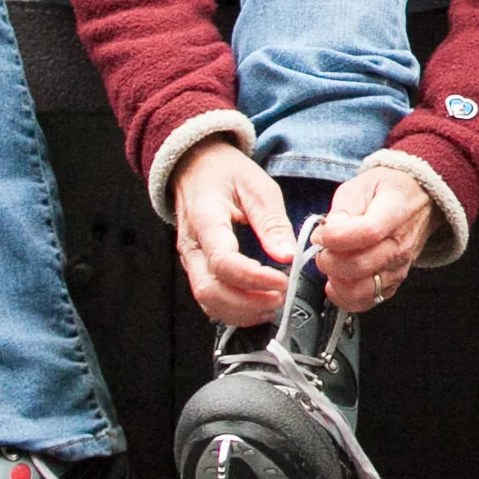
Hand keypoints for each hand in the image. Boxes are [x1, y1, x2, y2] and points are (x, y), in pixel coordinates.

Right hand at [173, 139, 293, 325]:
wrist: (197, 167)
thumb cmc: (228, 174)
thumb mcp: (258, 187)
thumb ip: (272, 223)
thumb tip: (288, 256)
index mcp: (205, 220)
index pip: (223, 261)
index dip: (254, 278)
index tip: (283, 280)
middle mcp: (192, 246)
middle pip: (209, 290)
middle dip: (247, 302)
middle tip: (281, 296)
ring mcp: (190, 260)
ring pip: (206, 300)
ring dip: (241, 311)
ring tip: (273, 303)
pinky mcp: (196, 268)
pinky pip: (209, 299)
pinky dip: (233, 310)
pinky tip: (257, 306)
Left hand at [311, 166, 436, 313]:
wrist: (418, 200)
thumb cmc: (387, 191)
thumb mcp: (361, 186)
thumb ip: (342, 210)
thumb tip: (326, 234)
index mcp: (394, 214)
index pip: (366, 233)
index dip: (335, 237)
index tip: (320, 234)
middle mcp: (400, 246)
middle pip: (359, 266)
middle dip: (328, 260)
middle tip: (322, 248)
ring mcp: (398, 268)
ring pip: (361, 290)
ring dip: (336, 280)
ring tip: (331, 263)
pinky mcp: (393, 283)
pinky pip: (366, 301)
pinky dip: (345, 296)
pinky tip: (337, 280)